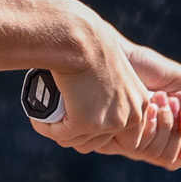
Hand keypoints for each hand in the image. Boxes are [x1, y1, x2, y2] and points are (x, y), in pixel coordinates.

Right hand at [31, 4, 148, 153]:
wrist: (81, 39)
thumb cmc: (92, 47)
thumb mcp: (114, 72)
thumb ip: (114, 93)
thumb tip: (99, 106)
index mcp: (141, 104)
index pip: (122, 135)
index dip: (99, 129)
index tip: (81, 115)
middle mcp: (130, 116)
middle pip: (99, 141)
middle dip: (78, 134)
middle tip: (62, 118)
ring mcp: (109, 122)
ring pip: (80, 142)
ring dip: (62, 133)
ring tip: (50, 118)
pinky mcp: (87, 124)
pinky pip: (62, 136)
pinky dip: (47, 129)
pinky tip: (39, 119)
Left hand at [94, 45, 180, 169]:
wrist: (123, 55)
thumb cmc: (149, 67)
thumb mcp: (180, 85)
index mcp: (155, 134)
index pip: (173, 159)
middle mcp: (139, 141)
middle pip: (165, 158)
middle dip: (174, 131)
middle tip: (170, 102)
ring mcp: (123, 141)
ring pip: (152, 153)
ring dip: (164, 124)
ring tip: (159, 97)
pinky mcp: (108, 138)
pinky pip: (136, 146)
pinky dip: (150, 125)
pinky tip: (149, 105)